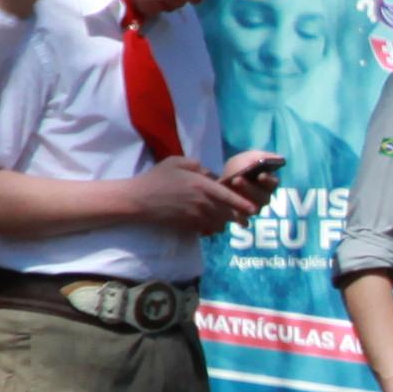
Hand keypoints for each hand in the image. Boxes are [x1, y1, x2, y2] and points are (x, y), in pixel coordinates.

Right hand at [120, 158, 252, 232]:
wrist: (139, 200)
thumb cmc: (157, 178)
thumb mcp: (177, 162)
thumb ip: (198, 166)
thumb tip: (211, 175)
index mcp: (202, 185)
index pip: (229, 196)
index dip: (242, 204)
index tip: (253, 209)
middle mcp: (202, 202)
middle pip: (228, 213)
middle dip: (237, 216)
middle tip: (243, 217)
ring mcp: (195, 216)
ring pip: (219, 223)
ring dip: (224, 222)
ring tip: (227, 220)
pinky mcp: (188, 226)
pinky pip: (207, 230)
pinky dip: (212, 228)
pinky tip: (210, 224)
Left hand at [223, 149, 289, 213]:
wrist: (220, 182)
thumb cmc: (238, 168)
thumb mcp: (247, 158)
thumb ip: (262, 157)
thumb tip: (280, 158)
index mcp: (268, 183)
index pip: (274, 183)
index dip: (268, 180)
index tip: (260, 175)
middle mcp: (264, 198)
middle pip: (264, 198)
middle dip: (250, 189)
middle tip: (237, 180)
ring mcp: (254, 209)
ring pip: (255, 209)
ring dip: (242, 199)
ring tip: (229, 190)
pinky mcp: (242, 218)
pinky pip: (243, 220)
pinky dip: (238, 216)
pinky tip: (231, 208)